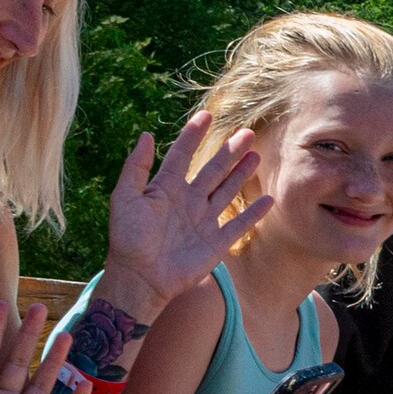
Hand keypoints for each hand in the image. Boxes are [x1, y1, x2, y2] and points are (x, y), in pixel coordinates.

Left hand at [101, 112, 269, 313]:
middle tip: (247, 133)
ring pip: (227, 191)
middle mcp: (187, 201)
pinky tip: (267, 200)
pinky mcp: (216, 242)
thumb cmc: (128, 238)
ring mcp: (203, 221)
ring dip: (242, 174)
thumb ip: (136, 167)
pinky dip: (253, 212)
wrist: (140, 278)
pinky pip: (238, 224)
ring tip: (257, 156)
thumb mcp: (124, 198)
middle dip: (229, 151)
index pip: (182, 155)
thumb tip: (146, 135)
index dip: (193, 136)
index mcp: (165, 188)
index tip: (206, 115)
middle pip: (213, 170)